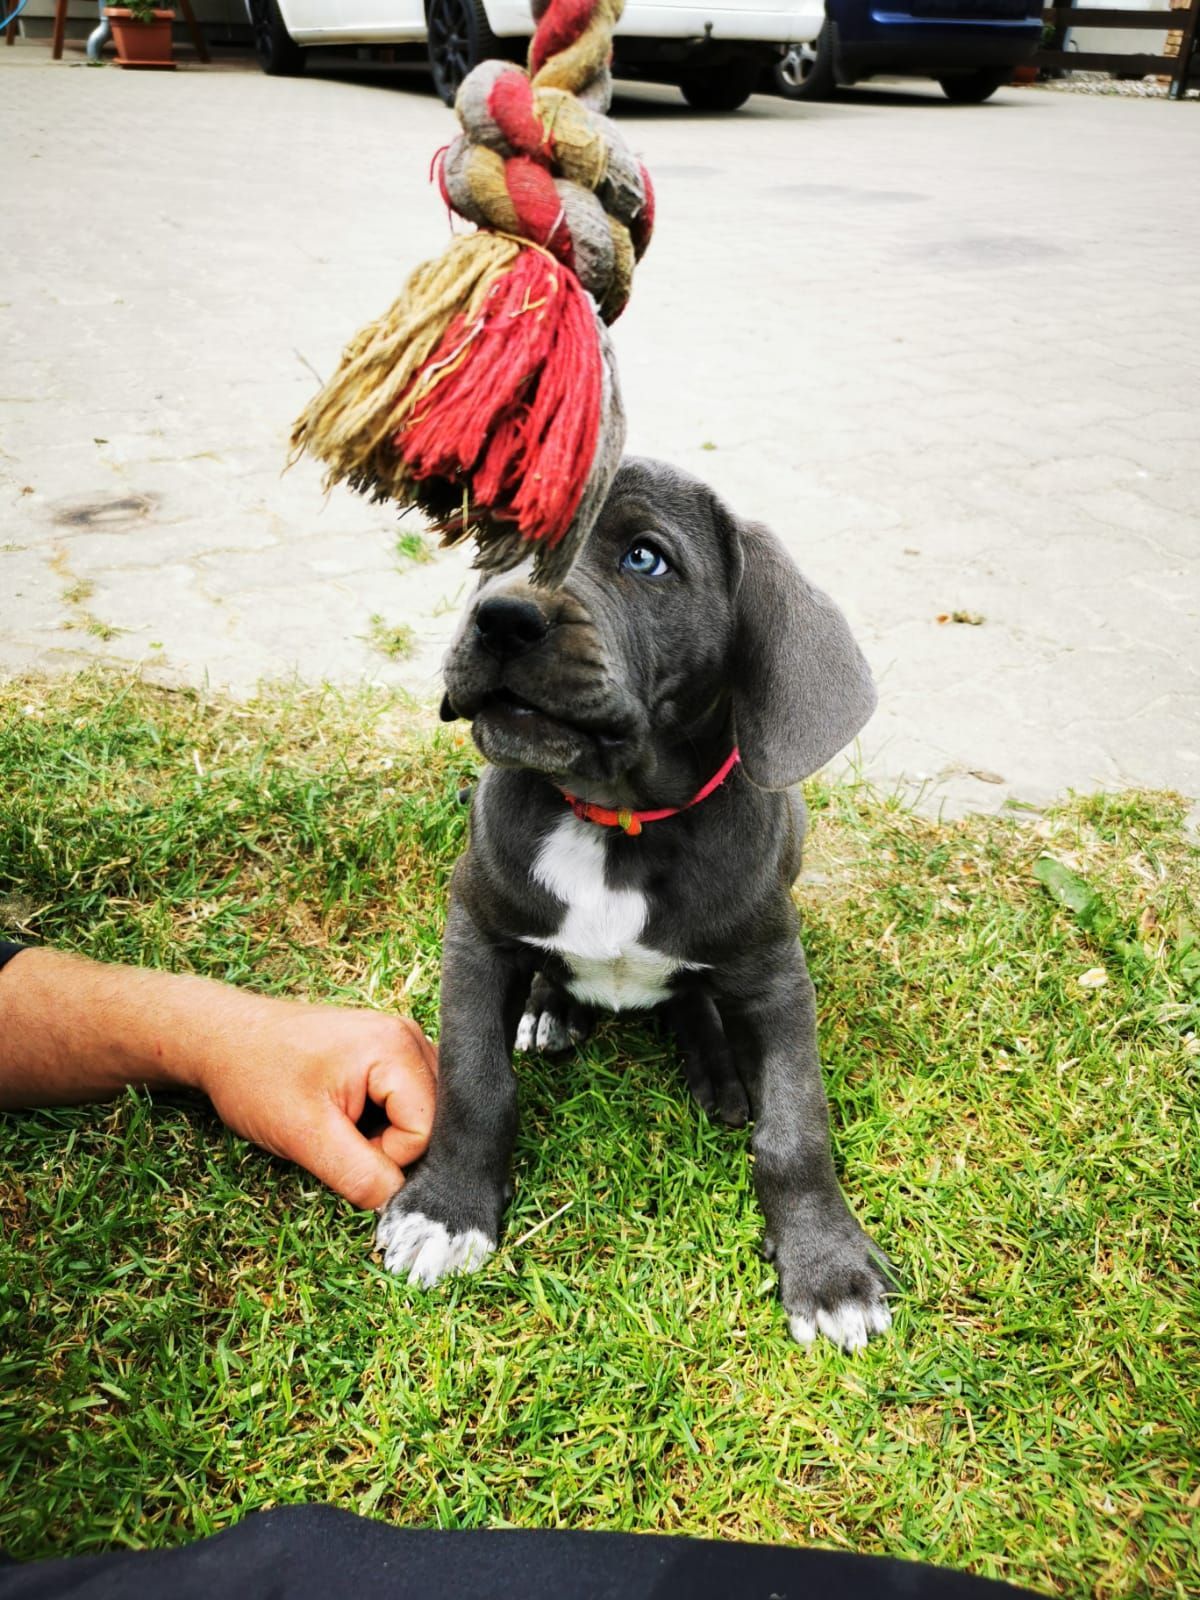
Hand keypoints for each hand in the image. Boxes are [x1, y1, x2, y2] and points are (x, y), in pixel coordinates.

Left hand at [0, 950, 436, 1210]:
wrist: (220, 1038)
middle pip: (432, 1119)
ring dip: (385, 1133)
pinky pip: (405, 1101)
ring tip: (338, 1120)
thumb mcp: (304, 1137)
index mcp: (396, 1046)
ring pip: (420, 1114)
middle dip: (389, 1144)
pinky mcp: (386, 1052)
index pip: (425, 1129)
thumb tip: (399, 1204)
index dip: (386, 1156)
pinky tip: (344, 1112)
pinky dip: (380, 1120)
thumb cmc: (256, 1078)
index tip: (336, 1144)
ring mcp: (399, 1041)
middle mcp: (409, 1036)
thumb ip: (359, 1176)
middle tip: (337, 1134)